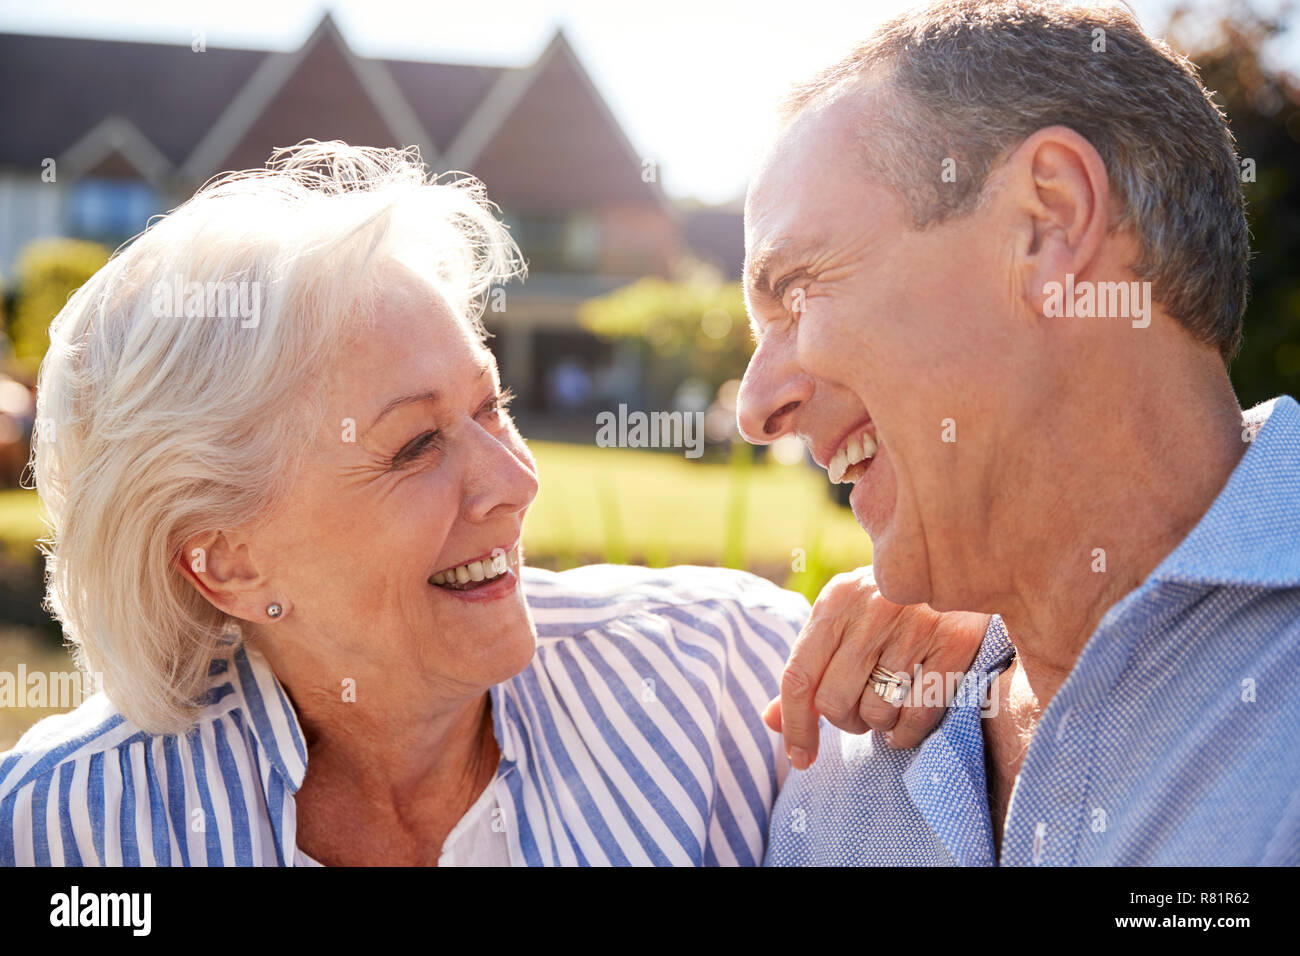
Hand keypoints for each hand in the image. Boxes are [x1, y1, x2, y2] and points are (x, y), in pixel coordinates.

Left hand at [764, 566, 989, 768]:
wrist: (958, 569)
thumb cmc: (889, 608)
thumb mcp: (843, 622)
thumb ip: (808, 668)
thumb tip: (771, 721)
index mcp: (836, 600)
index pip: (798, 675)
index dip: (795, 725)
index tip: (800, 757)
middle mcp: (872, 608)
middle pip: (834, 702)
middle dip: (845, 722)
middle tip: (861, 714)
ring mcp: (916, 624)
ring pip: (877, 712)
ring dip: (880, 726)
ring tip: (890, 706)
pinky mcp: (955, 643)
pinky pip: (918, 715)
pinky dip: (908, 733)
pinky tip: (907, 724)